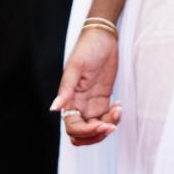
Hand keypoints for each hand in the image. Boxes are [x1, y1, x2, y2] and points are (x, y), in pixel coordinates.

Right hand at [50, 27, 120, 147]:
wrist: (102, 38)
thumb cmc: (87, 48)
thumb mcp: (76, 67)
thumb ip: (65, 89)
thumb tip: (54, 108)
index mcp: (69, 99)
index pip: (73, 128)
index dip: (86, 132)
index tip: (101, 125)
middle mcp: (78, 105)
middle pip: (82, 134)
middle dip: (96, 135)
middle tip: (111, 125)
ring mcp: (91, 104)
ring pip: (95, 129)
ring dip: (107, 128)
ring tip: (117, 111)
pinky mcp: (102, 100)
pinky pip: (106, 118)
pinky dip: (114, 118)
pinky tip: (119, 106)